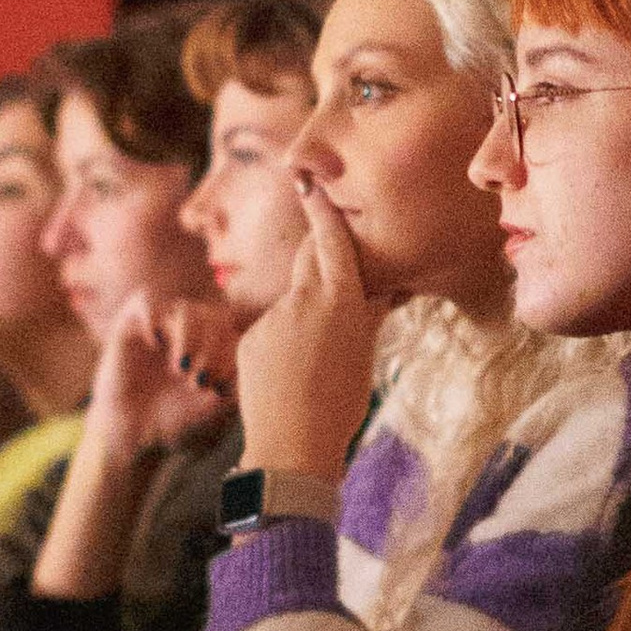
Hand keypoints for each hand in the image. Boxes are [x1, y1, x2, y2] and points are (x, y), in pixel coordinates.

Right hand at [87, 290, 233, 464]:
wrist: (136, 436)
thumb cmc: (178, 421)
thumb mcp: (218, 404)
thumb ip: (239, 378)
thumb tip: (246, 356)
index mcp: (213, 345)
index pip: (232, 330)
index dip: (229, 355)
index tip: (216, 390)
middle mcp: (188, 332)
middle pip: (213, 316)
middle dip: (212, 349)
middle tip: (199, 382)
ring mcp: (160, 327)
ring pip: (185, 309)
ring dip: (189, 336)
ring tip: (181, 368)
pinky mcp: (130, 326)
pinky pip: (145, 301)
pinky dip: (154, 317)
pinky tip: (155, 344)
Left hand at [233, 182, 379, 478]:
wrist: (291, 447)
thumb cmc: (340, 405)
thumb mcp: (365, 357)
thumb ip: (368, 315)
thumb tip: (382, 290)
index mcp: (338, 300)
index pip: (330, 241)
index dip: (322, 211)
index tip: (310, 182)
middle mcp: (301, 300)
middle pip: (308, 259)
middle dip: (319, 257)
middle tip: (336, 278)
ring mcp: (271, 318)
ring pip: (292, 301)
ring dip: (305, 316)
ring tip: (316, 363)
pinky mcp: (249, 339)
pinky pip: (271, 328)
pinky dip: (284, 341)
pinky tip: (291, 375)